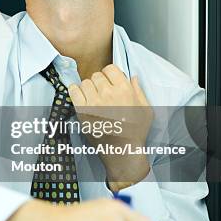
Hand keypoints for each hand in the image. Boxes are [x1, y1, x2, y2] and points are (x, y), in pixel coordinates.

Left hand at [68, 65, 153, 189]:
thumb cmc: (136, 132)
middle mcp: (108, 93)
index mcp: (124, 90)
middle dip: (100, 82)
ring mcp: (93, 102)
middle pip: (97, 76)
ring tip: (93, 97)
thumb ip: (139, 90)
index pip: (110, 68)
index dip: (110, 74)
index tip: (110, 81)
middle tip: (102, 92)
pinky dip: (76, 91)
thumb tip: (132, 77)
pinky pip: (73, 91)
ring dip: (89, 88)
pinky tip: (82, 97)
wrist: (123, 152)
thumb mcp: (146, 109)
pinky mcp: (82, 112)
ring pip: (85, 82)